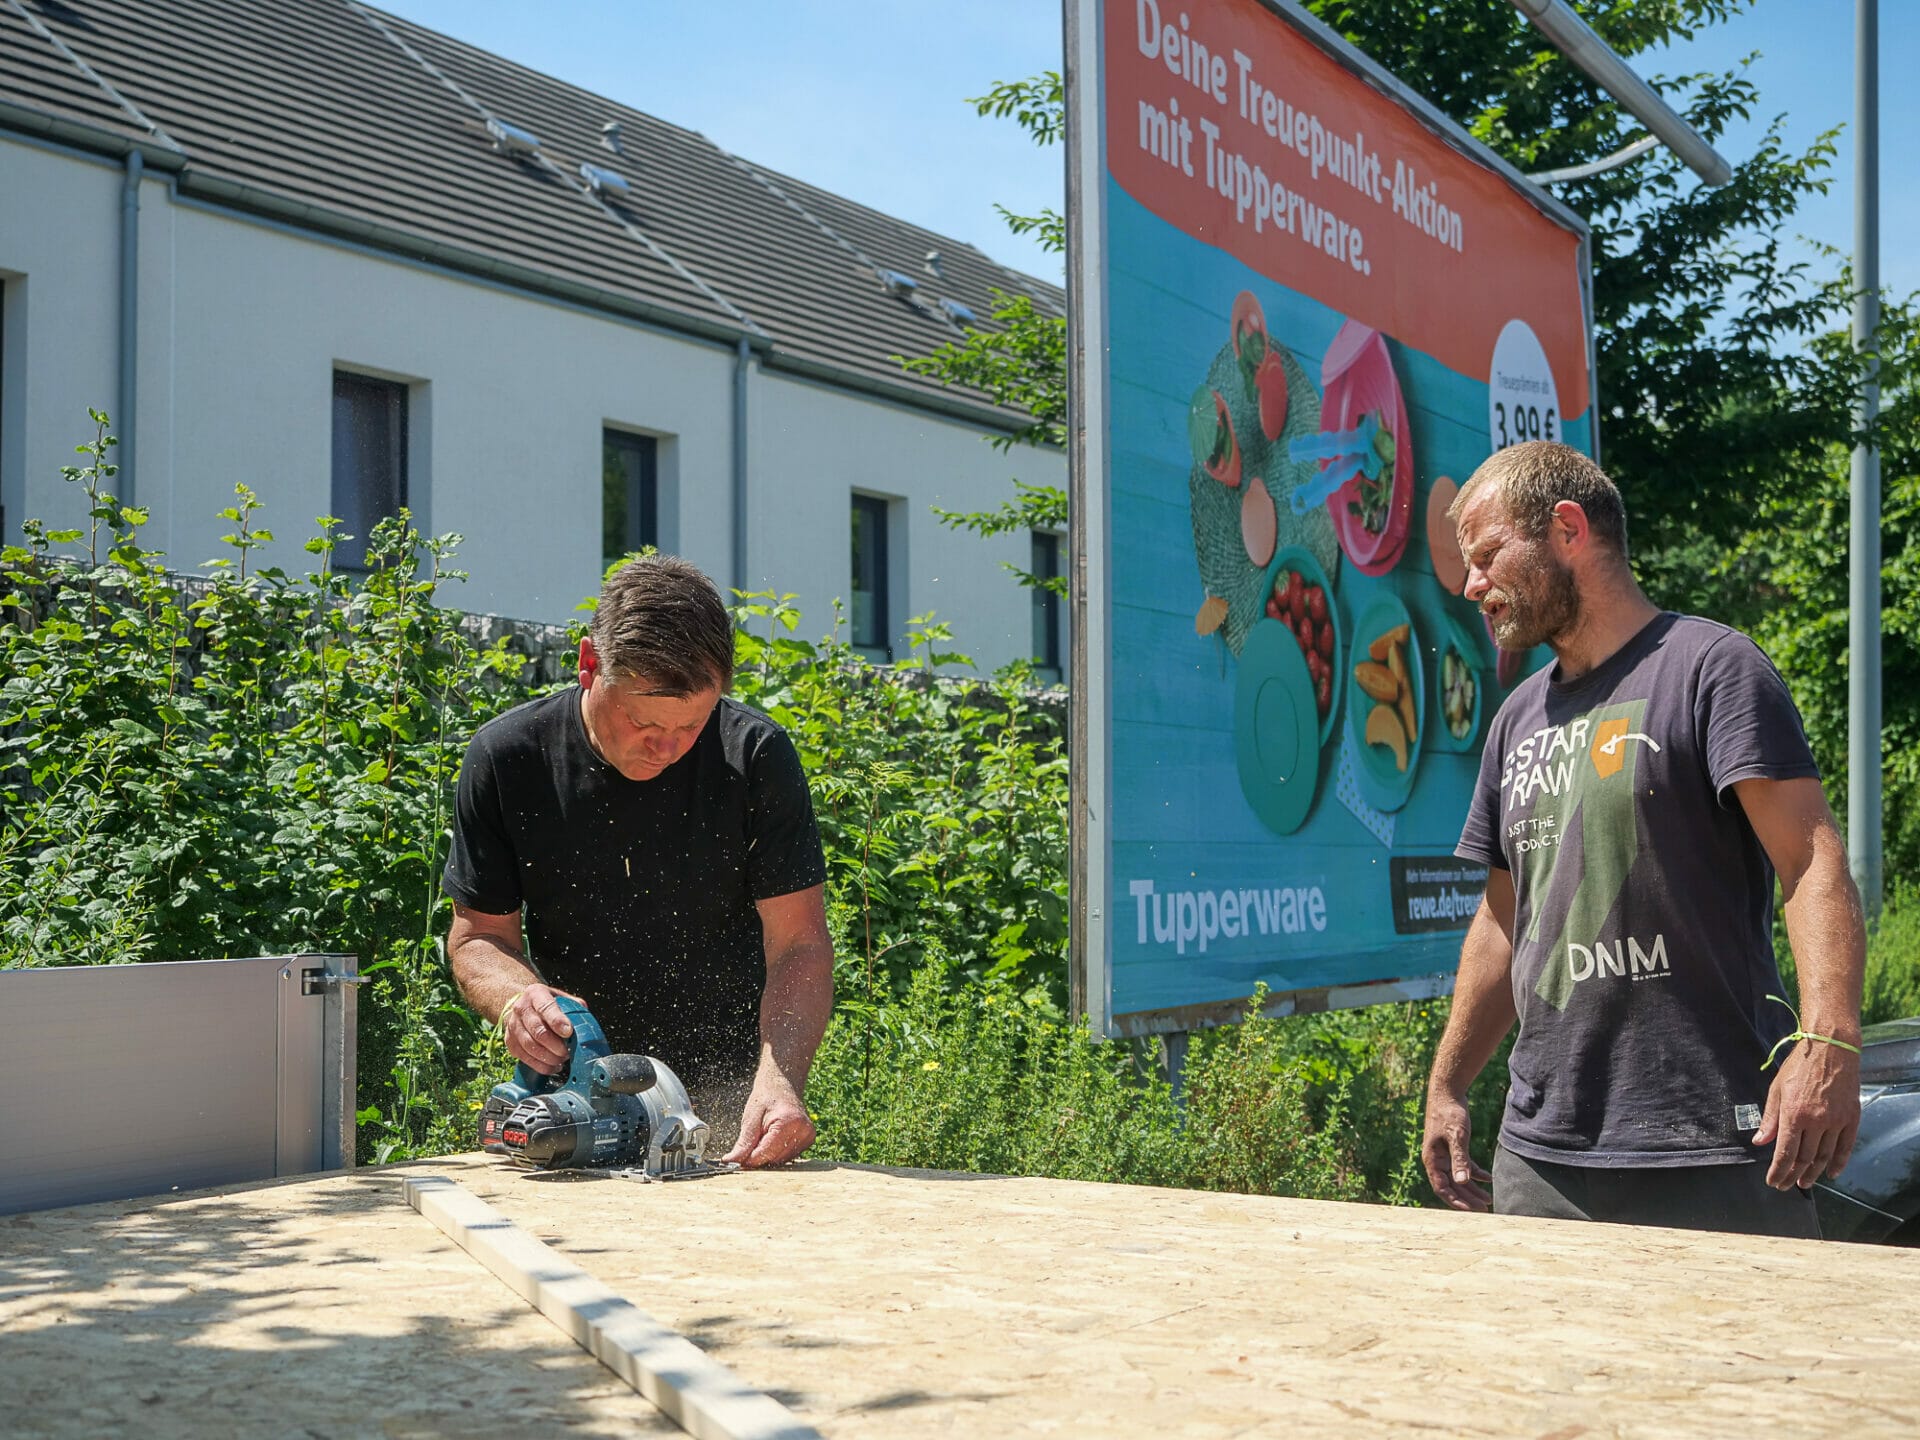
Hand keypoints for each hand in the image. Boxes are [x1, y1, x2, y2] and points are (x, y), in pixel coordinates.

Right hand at [502, 984, 575, 1075]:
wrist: (523, 1006)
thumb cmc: (547, 1004)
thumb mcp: (560, 998)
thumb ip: (574, 1007)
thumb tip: (585, 1024)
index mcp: (536, 993)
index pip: (546, 1007)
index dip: (557, 1021)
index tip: (568, 1032)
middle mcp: (521, 1008)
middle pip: (538, 1030)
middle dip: (555, 1045)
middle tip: (568, 1052)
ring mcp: (513, 1026)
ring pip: (530, 1046)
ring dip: (549, 1057)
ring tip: (562, 1059)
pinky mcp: (510, 1042)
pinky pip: (525, 1058)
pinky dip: (541, 1066)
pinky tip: (553, 1066)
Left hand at [721, 1071, 816, 1168]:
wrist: (781, 1085)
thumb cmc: (766, 1097)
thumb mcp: (750, 1118)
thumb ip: (743, 1142)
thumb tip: (731, 1161)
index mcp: (789, 1122)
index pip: (767, 1152)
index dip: (749, 1160)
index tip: (736, 1163)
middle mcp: (803, 1131)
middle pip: (774, 1159)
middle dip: (758, 1158)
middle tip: (745, 1150)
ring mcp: (808, 1136)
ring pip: (781, 1160)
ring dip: (767, 1156)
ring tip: (761, 1139)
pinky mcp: (809, 1140)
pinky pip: (788, 1156)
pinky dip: (776, 1153)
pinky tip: (771, 1139)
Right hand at [1423, 1090, 1491, 1210]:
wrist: (1447, 1092)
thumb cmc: (1449, 1113)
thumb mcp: (1457, 1136)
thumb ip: (1460, 1159)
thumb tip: (1462, 1182)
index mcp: (1432, 1160)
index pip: (1442, 1188)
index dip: (1456, 1201)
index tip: (1473, 1210)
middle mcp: (1436, 1160)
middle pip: (1452, 1186)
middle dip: (1468, 1198)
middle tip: (1486, 1208)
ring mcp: (1444, 1154)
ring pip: (1458, 1177)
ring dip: (1472, 1188)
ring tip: (1489, 1199)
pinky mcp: (1452, 1147)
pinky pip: (1464, 1166)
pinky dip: (1475, 1173)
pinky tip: (1488, 1179)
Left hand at [1754, 1037, 1861, 1189]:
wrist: (1830, 1050)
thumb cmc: (1799, 1067)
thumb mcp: (1777, 1090)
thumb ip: (1770, 1119)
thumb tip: (1759, 1142)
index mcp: (1793, 1114)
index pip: (1785, 1153)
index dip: (1778, 1171)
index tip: (1773, 1182)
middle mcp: (1816, 1121)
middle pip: (1804, 1158)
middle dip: (1793, 1175)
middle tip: (1786, 1186)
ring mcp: (1836, 1121)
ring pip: (1824, 1156)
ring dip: (1813, 1173)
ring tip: (1805, 1183)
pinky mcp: (1851, 1118)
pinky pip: (1846, 1147)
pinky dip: (1839, 1163)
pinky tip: (1831, 1173)